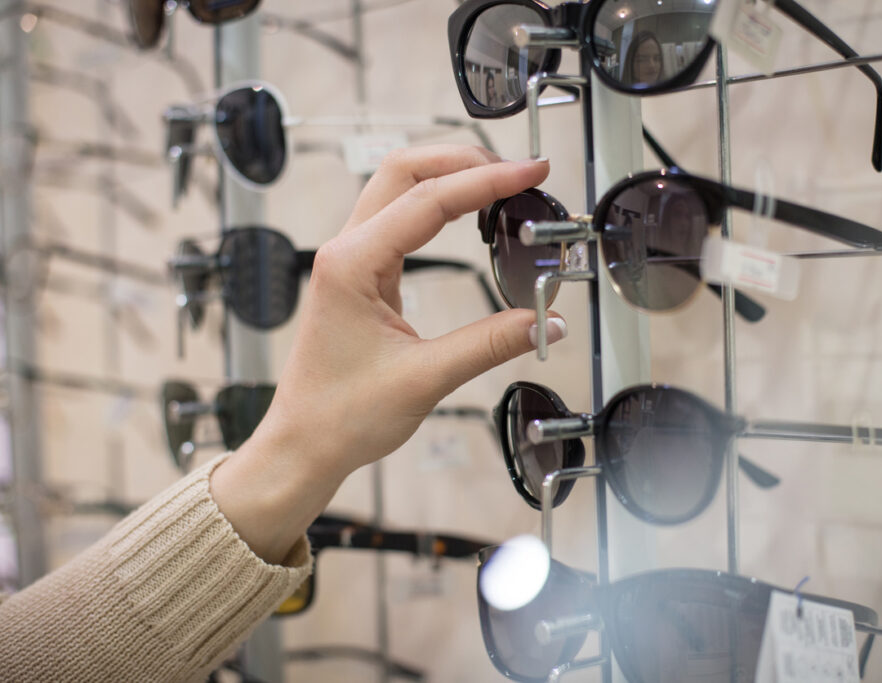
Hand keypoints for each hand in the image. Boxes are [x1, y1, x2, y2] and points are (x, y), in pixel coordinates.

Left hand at [210, 146, 564, 562]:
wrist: (302, 445)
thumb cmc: (340, 416)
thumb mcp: (425, 380)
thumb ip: (490, 344)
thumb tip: (546, 321)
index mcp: (351, 265)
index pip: (427, 201)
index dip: (485, 182)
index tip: (529, 175)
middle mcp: (345, 252)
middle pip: (405, 171)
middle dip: (464, 160)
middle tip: (519, 172)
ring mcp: (350, 260)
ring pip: (399, 189)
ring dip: (450, 176)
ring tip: (502, 184)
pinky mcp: (361, 276)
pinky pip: (400, 219)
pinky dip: (438, 205)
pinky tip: (470, 214)